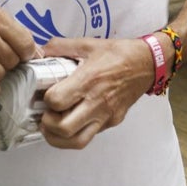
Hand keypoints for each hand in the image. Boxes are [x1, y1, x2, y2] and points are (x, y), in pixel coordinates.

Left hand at [37, 36, 152, 149]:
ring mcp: (107, 115)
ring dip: (59, 138)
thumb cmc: (119, 53)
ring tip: (54, 126)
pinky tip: (72, 120)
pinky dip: (75, 133)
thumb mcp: (88, 44)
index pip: (56, 101)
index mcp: (89, 80)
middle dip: (48, 124)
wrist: (149, 63)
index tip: (46, 94)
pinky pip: (90, 135)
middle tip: (47, 114)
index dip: (46, 100)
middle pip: (64, 129)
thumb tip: (37, 51)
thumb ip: (60, 46)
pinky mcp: (113, 121)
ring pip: (77, 141)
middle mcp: (97, 101)